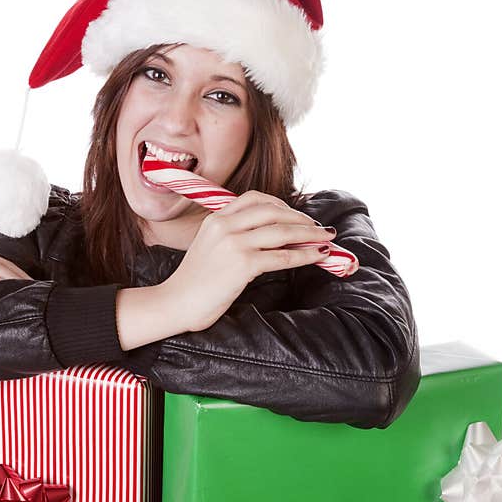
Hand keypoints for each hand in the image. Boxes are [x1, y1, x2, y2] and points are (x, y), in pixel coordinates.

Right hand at [162, 190, 335, 331]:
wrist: (176, 303)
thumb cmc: (194, 282)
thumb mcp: (209, 248)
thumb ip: (232, 236)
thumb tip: (272, 237)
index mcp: (216, 218)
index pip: (255, 198)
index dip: (281, 205)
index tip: (296, 215)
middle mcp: (224, 225)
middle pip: (274, 211)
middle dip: (302, 218)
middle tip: (319, 228)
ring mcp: (234, 243)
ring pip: (283, 231)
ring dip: (310, 234)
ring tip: (325, 240)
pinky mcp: (242, 264)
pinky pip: (283, 256)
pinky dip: (305, 255)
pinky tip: (316, 256)